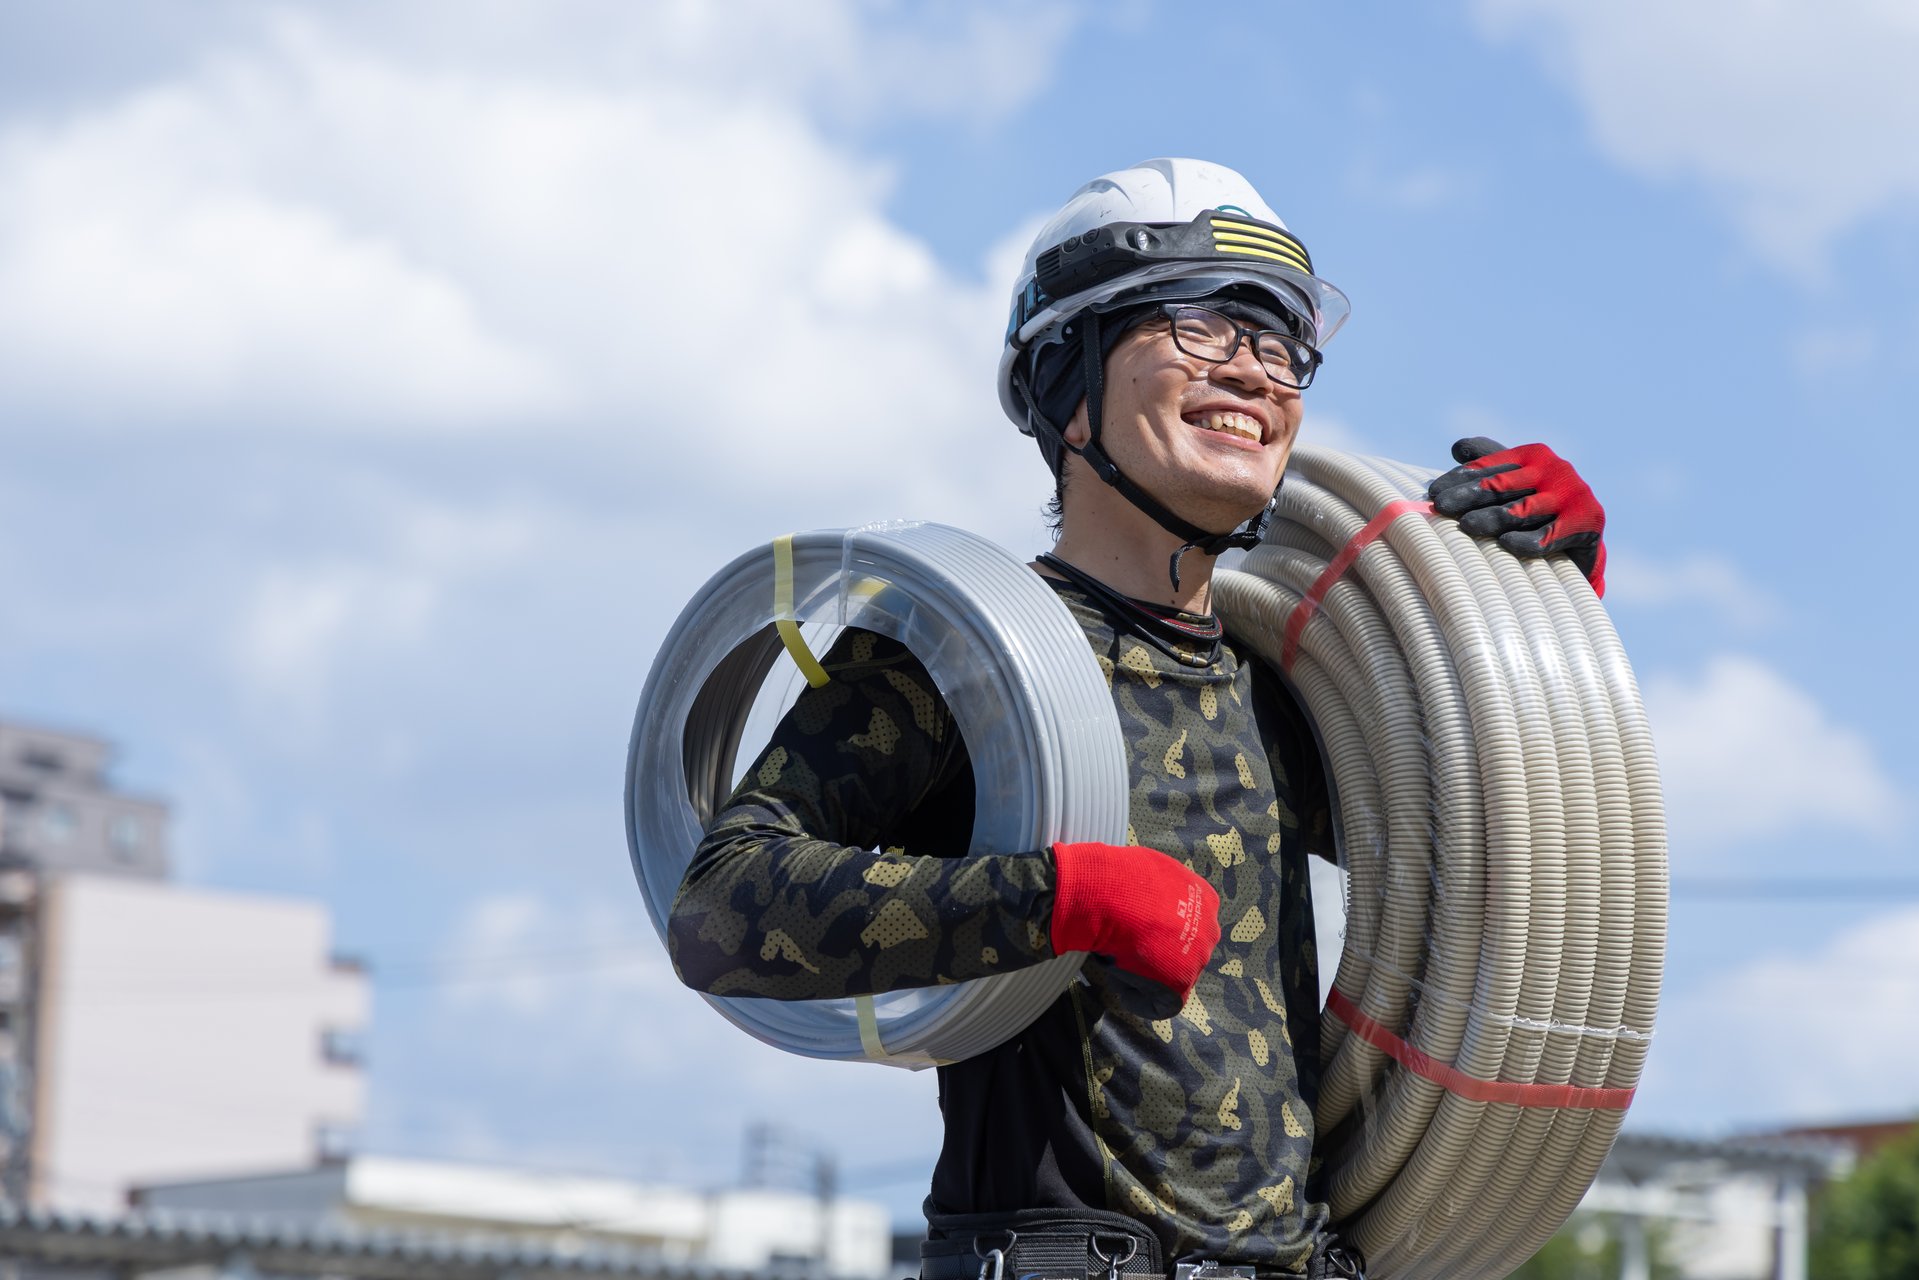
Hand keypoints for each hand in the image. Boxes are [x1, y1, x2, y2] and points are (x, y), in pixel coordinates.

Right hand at [1049, 841, 1219, 1005]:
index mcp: (1206, 900)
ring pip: (1172, 977)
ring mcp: (1198, 960)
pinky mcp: (1180, 986)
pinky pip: (1158, 1004)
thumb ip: (1160, 889)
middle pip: (1187, 951)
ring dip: (1149, 974)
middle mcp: (1210, 930)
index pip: (1191, 922)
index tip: (1142, 926)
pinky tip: (1118, 981)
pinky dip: (1137, 997)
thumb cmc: (1125, 877)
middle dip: (1162, 952)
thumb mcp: (1153, 872)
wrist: (1114, 896)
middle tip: (1131, 945)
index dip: (1164, 928)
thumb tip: (1144, 894)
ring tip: (1119, 961)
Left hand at [1427, 436, 1607, 594]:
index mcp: (1535, 456)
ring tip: (1466, 526)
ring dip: (1493, 518)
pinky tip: (1505, 544)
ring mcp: (1572, 495)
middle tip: (1440, 508)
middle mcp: (1555, 470)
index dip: (1459, 480)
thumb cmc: (1538, 507)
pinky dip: (1527, 541)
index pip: (1489, 466)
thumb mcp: (1516, 481)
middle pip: (1501, 485)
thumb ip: (1490, 463)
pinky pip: (1550, 535)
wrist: (1583, 538)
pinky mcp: (1585, 522)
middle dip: (1468, 497)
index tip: (1432, 492)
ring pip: (1522, 509)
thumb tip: (1457, 447)